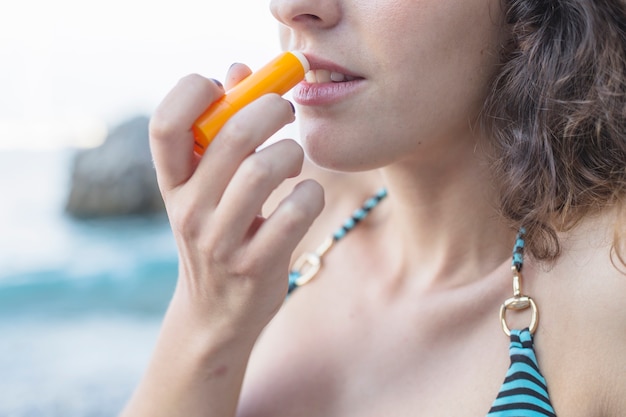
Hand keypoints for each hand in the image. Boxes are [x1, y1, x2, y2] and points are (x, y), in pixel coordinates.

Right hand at [150, 63, 323, 338]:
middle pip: (230, 136)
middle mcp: (188, 210)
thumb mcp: (206, 190)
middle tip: (285, 110)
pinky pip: (295, 213)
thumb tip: (240, 70)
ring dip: (291, 154)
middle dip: (269, 109)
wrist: (216, 315)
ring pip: (263, 170)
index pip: (164, 125)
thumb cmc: (218, 236)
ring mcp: (220, 241)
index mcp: (172, 184)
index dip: (193, 92)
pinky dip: (311, 196)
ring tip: (294, 161)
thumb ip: (219, 130)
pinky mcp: (255, 265)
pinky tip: (307, 198)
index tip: (224, 88)